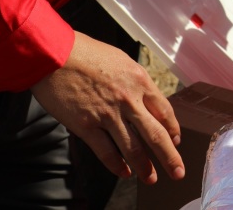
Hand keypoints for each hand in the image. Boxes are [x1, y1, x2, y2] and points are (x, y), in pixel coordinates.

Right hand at [31, 32, 183, 183]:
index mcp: (140, 81)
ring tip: (151, 179)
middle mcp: (128, 100)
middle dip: (170, 157)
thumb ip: (135, 81)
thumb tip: (144, 98)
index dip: (173, 130)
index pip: (165, 112)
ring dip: (145, 167)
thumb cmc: (85, 53)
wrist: (54, 54)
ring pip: (133, 149)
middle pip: (156, 135)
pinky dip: (117, 166)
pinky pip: (106, 152)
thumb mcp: (121, 60)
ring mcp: (108, 115)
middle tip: (178, 172)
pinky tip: (124, 173)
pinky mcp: (86, 126)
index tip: (176, 140)